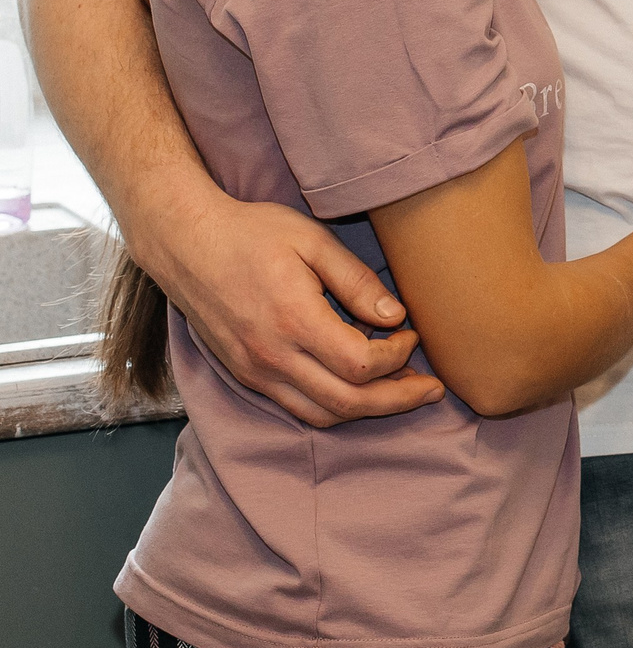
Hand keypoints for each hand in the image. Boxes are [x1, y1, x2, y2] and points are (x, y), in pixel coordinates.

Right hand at [136, 187, 444, 428]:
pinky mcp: (246, 375)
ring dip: (368, 410)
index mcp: (293, 320)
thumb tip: (397, 316)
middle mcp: (271, 356)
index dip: (398, 356)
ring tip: (403, 392)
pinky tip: (359, 387)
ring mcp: (255, 371)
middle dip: (397, 400)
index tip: (413, 332)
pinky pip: (297, 406)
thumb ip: (357, 281)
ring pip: (321, 414)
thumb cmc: (251, 233)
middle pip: (346, 403)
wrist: (185, 243)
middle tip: (432, 388)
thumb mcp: (312, 240)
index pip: (361, 365)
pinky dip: (335, 406)